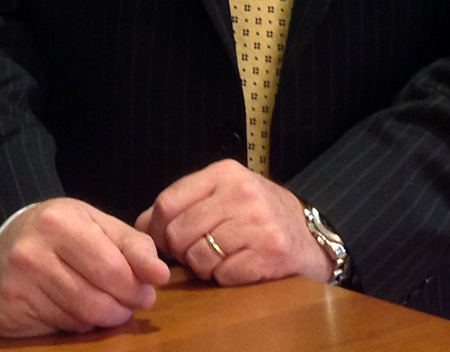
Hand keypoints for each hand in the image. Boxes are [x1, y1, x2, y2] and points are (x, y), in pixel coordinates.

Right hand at [0, 197, 169, 336]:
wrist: (4, 243)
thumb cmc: (61, 230)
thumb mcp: (97, 223)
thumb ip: (132, 245)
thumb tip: (160, 274)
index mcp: (59, 224)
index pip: (110, 268)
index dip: (136, 285)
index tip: (150, 290)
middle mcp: (32, 255)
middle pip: (95, 300)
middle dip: (124, 306)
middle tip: (133, 302)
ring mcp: (16, 287)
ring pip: (79, 319)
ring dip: (105, 317)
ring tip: (111, 304)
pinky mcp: (7, 316)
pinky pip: (60, 330)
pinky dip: (79, 324)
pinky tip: (79, 307)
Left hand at [135, 159, 332, 285]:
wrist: (308, 234)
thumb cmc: (257, 212)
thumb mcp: (224, 192)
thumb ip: (185, 202)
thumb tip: (140, 224)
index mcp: (225, 172)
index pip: (168, 202)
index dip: (154, 227)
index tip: (159, 240)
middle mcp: (242, 193)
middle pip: (178, 232)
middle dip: (179, 250)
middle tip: (194, 250)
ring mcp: (257, 223)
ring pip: (198, 257)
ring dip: (202, 266)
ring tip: (218, 256)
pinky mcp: (268, 253)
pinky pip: (222, 275)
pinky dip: (223, 276)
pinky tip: (238, 265)